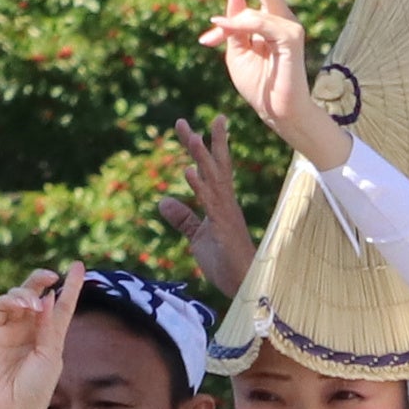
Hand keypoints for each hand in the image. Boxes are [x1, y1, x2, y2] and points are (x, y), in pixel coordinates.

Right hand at [0, 265, 81, 408]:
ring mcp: (11, 329)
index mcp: (51, 336)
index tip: (79, 266)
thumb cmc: (35, 390)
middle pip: (37, 294)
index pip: (62, 305)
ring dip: (26, 292)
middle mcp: (31, 329)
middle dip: (42, 280)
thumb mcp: (49, 357)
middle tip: (52, 275)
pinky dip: (10, 300)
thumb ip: (49, 328)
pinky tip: (22, 306)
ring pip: (17, 297)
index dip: (71, 286)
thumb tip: (47, 297)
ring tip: (33, 304)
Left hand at [157, 115, 254, 292]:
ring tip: (191, 136)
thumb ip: (183, 219)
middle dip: (202, 142)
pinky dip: (199, 186)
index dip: (199, 148)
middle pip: (214, 166)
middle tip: (182, 121)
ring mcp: (226, 214)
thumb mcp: (197, 238)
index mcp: (221, 203)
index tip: (188, 127)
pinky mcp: (223, 227)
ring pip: (214, 179)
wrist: (245, 286)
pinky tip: (188, 171)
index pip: (210, 170)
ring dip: (201, 157)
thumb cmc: (225, 264)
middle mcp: (225, 203)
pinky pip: (210, 203)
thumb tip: (163, 201)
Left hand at [201, 0, 346, 173]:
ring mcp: (289, 27)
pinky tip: (219, 29)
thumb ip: (233, 26)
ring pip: (259, 3)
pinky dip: (238, 25)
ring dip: (234, 9)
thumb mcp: (236, 53)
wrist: (278, 113)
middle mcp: (282, 20)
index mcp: (268, 22)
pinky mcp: (291, 38)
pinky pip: (259, 22)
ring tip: (217, 13)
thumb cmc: (259, 86)